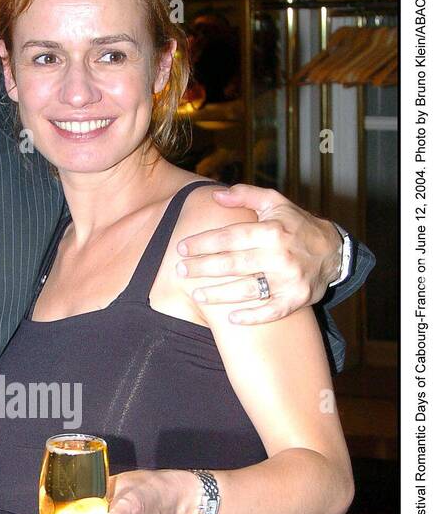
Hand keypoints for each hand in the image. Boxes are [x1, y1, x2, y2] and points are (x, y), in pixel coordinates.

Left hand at [175, 184, 342, 323]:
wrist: (333, 251)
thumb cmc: (297, 225)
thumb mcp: (276, 203)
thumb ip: (245, 196)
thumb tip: (215, 195)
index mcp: (272, 231)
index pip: (230, 237)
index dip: (203, 243)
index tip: (182, 248)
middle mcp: (280, 255)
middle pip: (233, 264)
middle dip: (202, 268)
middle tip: (180, 272)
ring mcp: (289, 279)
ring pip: (247, 290)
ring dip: (218, 294)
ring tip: (197, 295)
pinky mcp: (296, 299)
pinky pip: (270, 311)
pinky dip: (251, 317)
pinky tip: (230, 318)